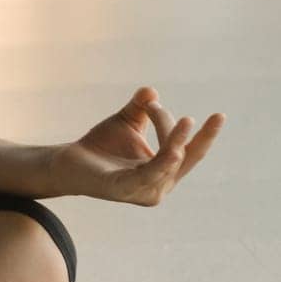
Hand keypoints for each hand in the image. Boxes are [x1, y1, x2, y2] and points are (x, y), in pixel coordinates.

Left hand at [50, 86, 224, 204]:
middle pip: (184, 158)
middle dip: (198, 139)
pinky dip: (162, 164)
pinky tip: (174, 151)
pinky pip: (147, 176)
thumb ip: (141, 106)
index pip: (191, 152)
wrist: (69, 160)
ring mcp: (142, 191)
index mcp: (164, 170)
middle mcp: (159, 185)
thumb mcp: (127, 120)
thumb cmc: (102, 144)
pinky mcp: (123, 190)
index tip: (199, 110)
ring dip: (177, 141)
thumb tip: (151, 91)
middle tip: (212, 117)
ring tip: (186, 122)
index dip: (202, 134)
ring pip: (168, 164)